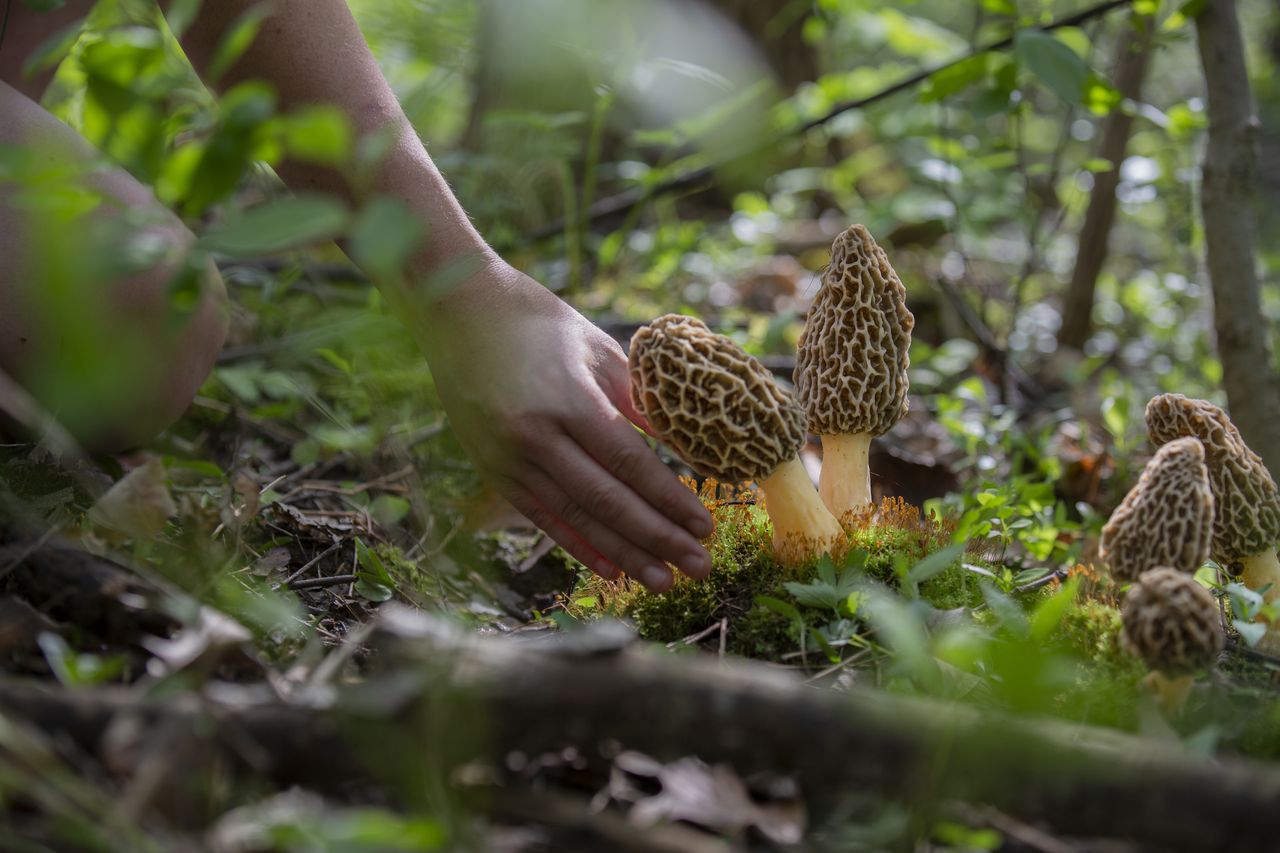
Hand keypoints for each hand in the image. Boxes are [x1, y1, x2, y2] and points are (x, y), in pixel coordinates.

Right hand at [414, 259, 713, 591]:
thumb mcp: (597, 348)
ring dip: (624, 554)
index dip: (669, 499)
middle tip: (700, 567)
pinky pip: (543, 518)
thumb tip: (683, 449)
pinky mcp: (492, 471)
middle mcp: (534, 436)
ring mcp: (508, 458)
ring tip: (664, 581)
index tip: (704, 526)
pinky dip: (579, 546)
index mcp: (567, 399)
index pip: (629, 462)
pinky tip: (613, 571)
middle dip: (657, 538)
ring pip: (576, 518)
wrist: (458, 311)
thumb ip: (638, 401)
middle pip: (607, 500)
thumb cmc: (538, 322)